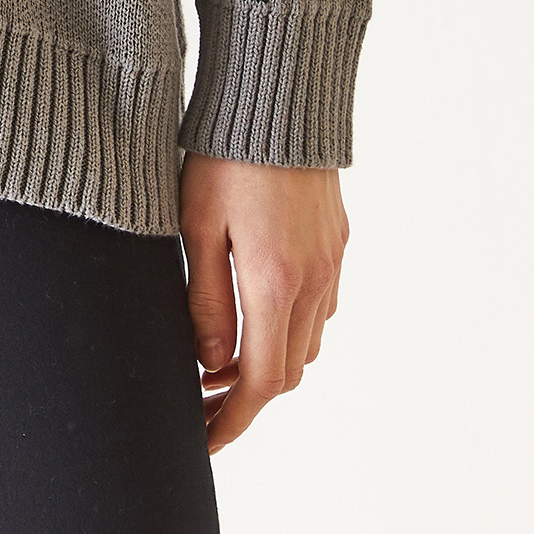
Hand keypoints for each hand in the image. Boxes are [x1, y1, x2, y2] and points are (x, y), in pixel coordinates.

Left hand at [179, 154, 347, 454]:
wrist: (278, 95)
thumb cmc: (225, 154)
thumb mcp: (196, 226)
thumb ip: (207, 301)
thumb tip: (211, 363)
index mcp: (274, 283)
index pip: (259, 382)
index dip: (231, 419)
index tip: (204, 439)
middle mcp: (313, 281)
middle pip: (287, 372)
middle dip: (245, 399)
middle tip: (202, 405)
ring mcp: (330, 262)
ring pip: (306, 343)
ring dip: (268, 365)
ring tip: (219, 362)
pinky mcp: (336, 242)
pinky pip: (320, 307)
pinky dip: (289, 329)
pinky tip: (256, 314)